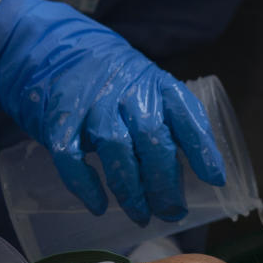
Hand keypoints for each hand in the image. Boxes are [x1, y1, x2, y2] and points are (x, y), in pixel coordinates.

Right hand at [0, 0, 225, 225]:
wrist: (47, 46)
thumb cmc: (106, 76)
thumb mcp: (143, 84)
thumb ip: (164, 117)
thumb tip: (193, 166)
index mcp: (154, 83)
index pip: (185, 115)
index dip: (202, 148)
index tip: (214, 179)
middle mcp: (126, 92)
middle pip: (153, 141)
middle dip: (164, 183)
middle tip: (171, 212)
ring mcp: (91, 104)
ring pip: (116, 150)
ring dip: (130, 190)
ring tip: (140, 215)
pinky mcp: (59, 119)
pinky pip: (72, 157)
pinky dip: (86, 185)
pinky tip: (98, 206)